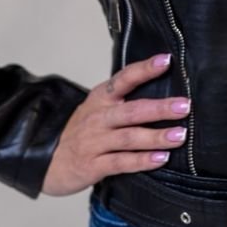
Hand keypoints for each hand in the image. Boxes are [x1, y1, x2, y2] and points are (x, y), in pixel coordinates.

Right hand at [40, 52, 191, 196]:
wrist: (42, 160)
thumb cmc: (79, 132)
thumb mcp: (95, 109)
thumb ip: (122, 101)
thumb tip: (163, 93)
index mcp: (100, 99)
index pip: (123, 79)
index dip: (145, 69)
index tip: (166, 60)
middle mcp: (98, 118)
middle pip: (132, 111)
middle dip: (159, 108)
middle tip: (184, 106)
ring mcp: (94, 142)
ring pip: (129, 138)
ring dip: (156, 136)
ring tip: (180, 135)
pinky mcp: (93, 166)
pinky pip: (121, 162)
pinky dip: (142, 161)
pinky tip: (161, 159)